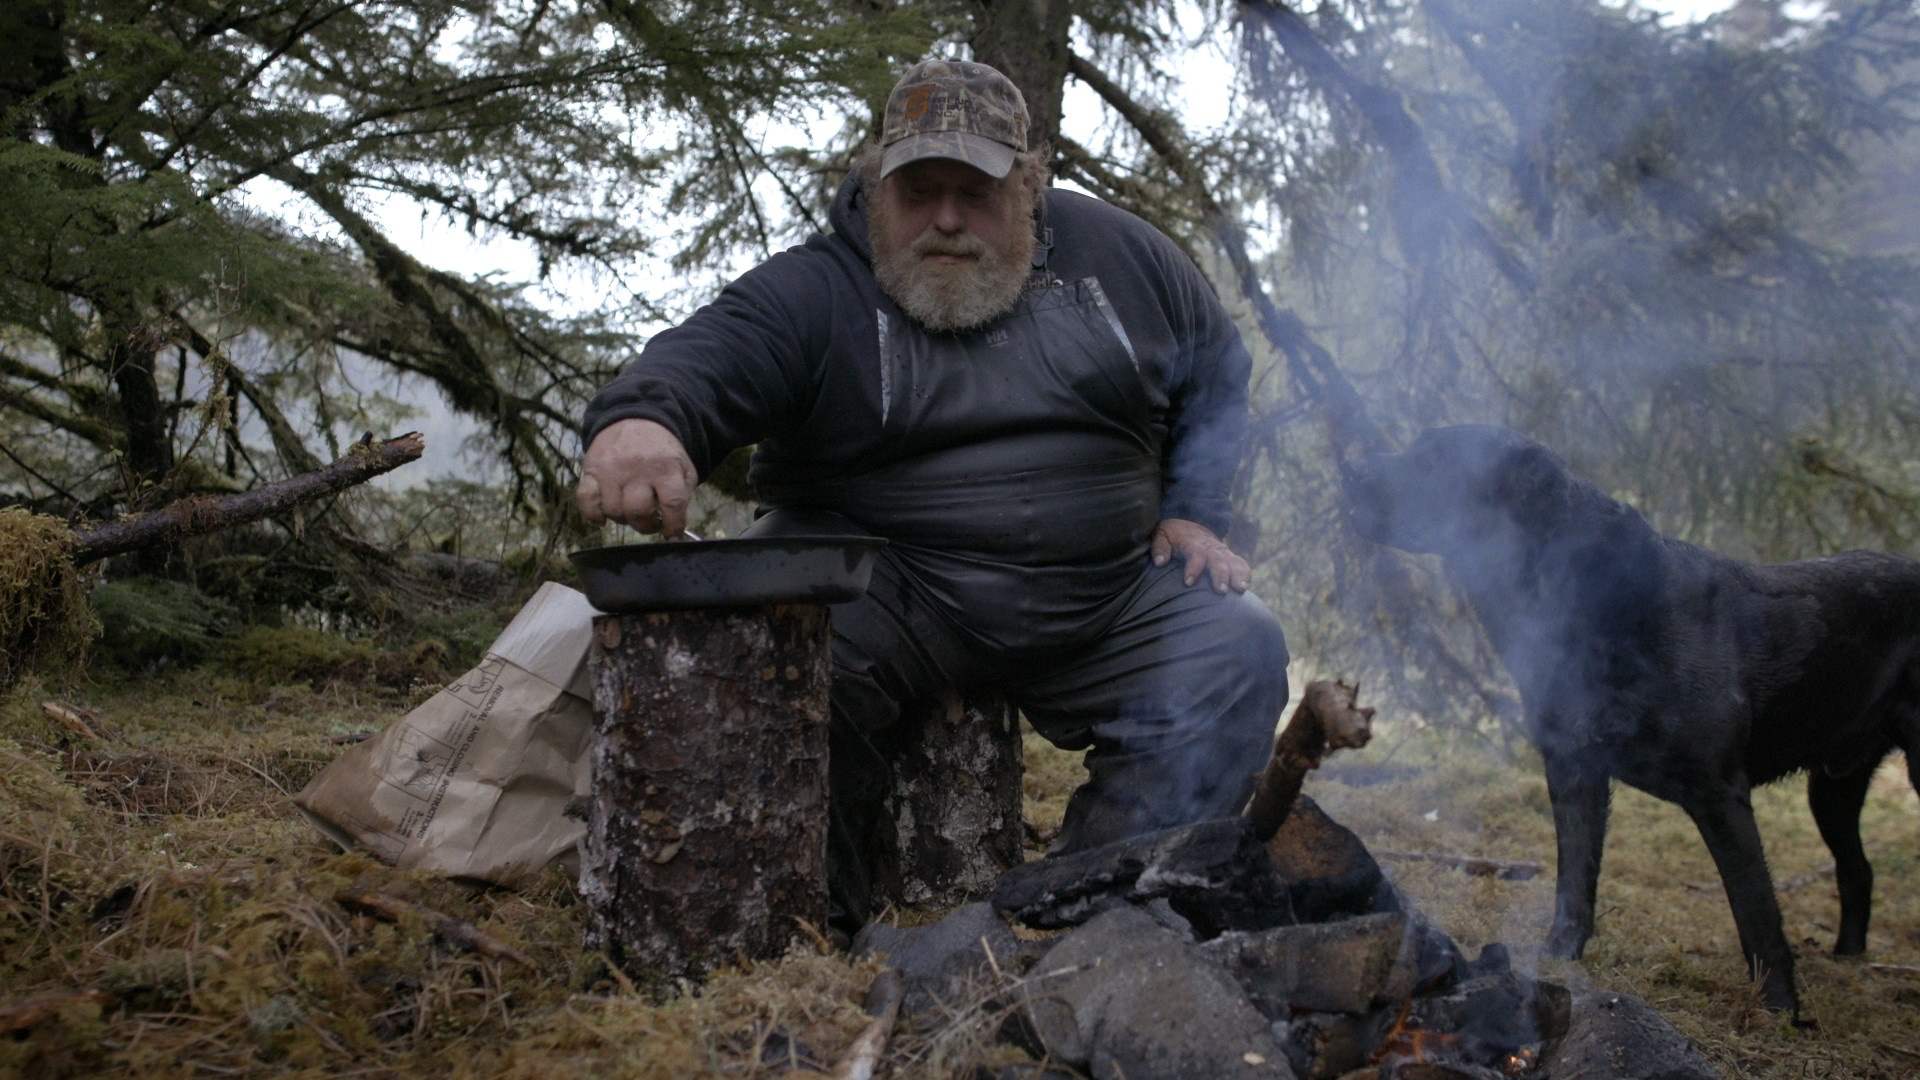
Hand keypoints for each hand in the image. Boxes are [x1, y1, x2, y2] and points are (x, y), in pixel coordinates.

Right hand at [576, 418, 699, 536]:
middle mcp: (637, 469)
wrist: (635, 419)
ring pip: (614, 511)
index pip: (673, 504)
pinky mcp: (591, 470)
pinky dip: (593, 515)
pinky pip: (586, 501)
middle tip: (650, 522)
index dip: (674, 525)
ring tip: (630, 510)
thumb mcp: (683, 466)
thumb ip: (683, 495)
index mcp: (665, 467)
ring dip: (623, 519)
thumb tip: (675, 527)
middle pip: (639, 512)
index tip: (672, 534)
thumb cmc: (661, 452)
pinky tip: (604, 517)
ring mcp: (611, 470)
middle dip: (647, 525)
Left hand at [1150, 518, 1250, 593]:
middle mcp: (1210, 547)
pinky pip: (1240, 564)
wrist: (1189, 526)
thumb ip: (1159, 547)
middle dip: (1220, 574)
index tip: (1189, 582)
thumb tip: (1160, 562)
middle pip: (1218, 559)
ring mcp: (1222, 552)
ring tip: (1240, 589)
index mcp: (1192, 542)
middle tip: (1221, 591)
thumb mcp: (1161, 535)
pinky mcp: (1229, 558)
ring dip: (1238, 575)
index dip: (1194, 567)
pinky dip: (1245, 573)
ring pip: (1233, 561)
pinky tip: (1245, 587)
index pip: (1196, 552)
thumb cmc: (1172, 536)